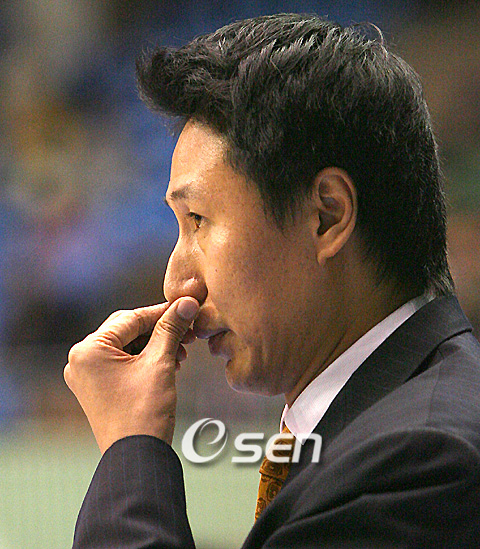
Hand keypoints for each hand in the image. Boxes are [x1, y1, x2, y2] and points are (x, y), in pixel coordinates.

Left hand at [64, 297, 198, 452]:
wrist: (137, 458)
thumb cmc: (144, 413)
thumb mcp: (160, 364)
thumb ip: (171, 329)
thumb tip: (186, 303)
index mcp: (89, 350)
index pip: (131, 318)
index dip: (163, 312)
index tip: (186, 307)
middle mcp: (82, 360)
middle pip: (128, 330)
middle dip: (160, 331)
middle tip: (187, 331)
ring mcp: (88, 375)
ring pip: (127, 346)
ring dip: (156, 346)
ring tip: (182, 352)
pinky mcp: (98, 388)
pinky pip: (123, 362)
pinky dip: (146, 360)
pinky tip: (170, 363)